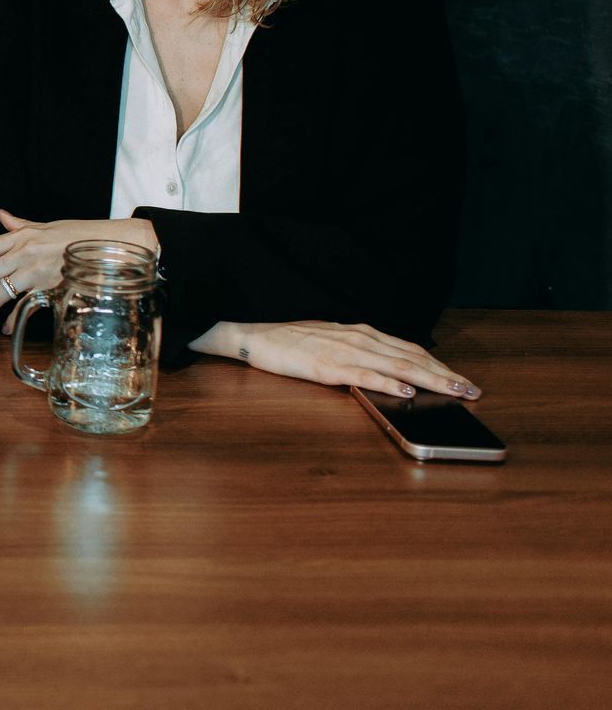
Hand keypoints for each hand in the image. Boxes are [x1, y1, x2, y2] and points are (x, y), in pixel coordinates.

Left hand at [0, 210, 156, 329]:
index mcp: (20, 236)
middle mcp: (23, 252)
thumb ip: (19, 225)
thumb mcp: (46, 225)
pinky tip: (5, 328)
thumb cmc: (79, 234)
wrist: (109, 245)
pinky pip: (23, 306)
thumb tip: (1, 216)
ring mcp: (35, 271)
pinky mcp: (49, 287)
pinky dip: (12, 319)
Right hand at [195, 320, 481, 399]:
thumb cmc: (289, 341)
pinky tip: (405, 393)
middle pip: (411, 358)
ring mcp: (344, 351)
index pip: (410, 349)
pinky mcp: (326, 366)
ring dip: (429, 380)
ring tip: (455, 392)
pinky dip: (388, 384)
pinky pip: (363, 375)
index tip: (463, 379)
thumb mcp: (330, 342)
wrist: (253, 333)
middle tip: (473, 390)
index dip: (439, 364)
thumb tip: (387, 373)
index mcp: (361, 333)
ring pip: (397, 366)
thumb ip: (359, 354)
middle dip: (445, 375)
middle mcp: (359, 338)